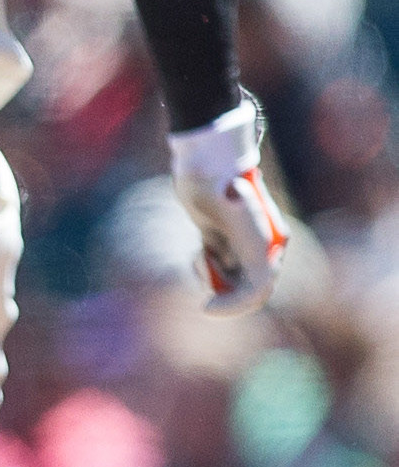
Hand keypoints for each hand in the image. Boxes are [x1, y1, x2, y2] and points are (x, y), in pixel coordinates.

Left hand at [171, 100, 287, 317]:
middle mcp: (265, 246)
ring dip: (215, 279)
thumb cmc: (210, 176)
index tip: (205, 308)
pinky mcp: (230, 241)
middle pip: (250, 289)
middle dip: (224, 294)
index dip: (236, 305)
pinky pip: (224, 269)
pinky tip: (200, 254)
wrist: (206, 158)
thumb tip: (237, 191)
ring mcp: (249, 244)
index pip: (259, 287)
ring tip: (200, 257)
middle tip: (201, 287)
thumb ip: (232, 200)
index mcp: (266, 241)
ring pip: (235, 280)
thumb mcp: (217, 192)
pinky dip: (210, 269)